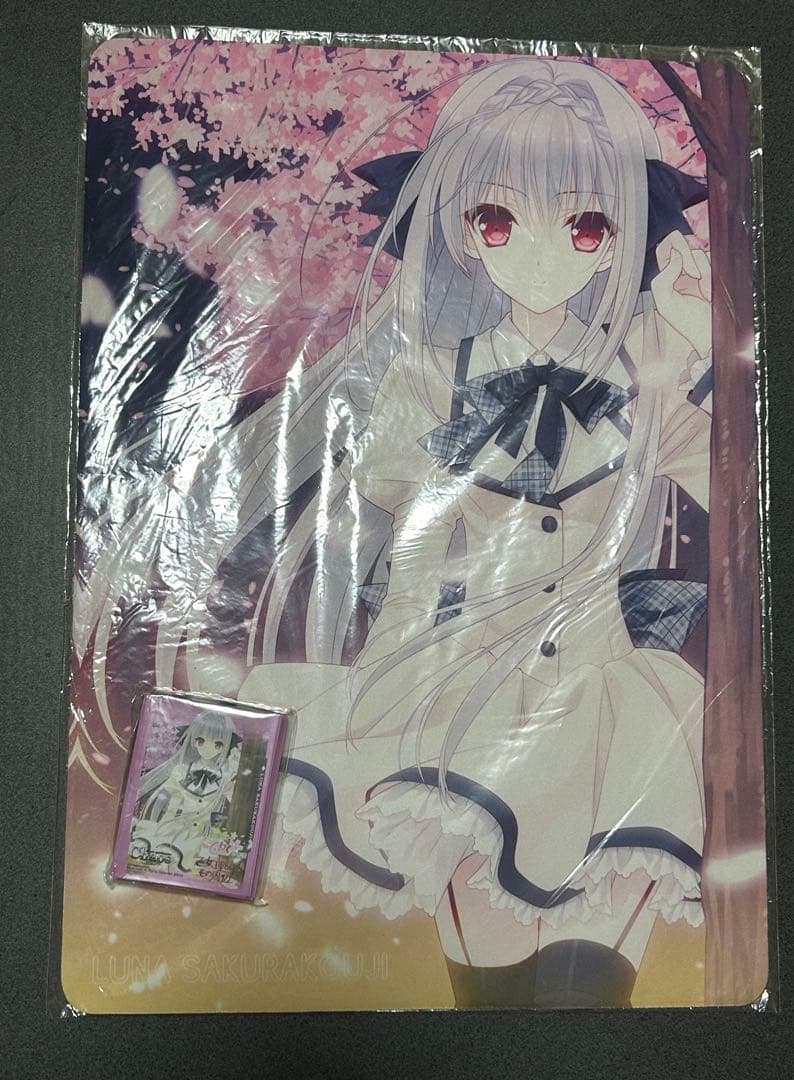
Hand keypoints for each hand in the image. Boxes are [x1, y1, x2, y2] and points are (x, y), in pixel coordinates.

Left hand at [651, 230, 711, 357]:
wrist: (711, 332)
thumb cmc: (687, 323)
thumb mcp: (666, 304)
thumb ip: (662, 279)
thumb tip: (675, 255)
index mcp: (665, 276)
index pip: (664, 247)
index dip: (672, 248)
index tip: (680, 265)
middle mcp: (680, 270)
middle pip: (684, 243)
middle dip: (691, 258)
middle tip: (695, 276)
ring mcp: (697, 270)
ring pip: (700, 252)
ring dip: (704, 270)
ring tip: (703, 291)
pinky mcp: (713, 272)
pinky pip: (713, 260)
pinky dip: (712, 275)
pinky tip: (709, 291)